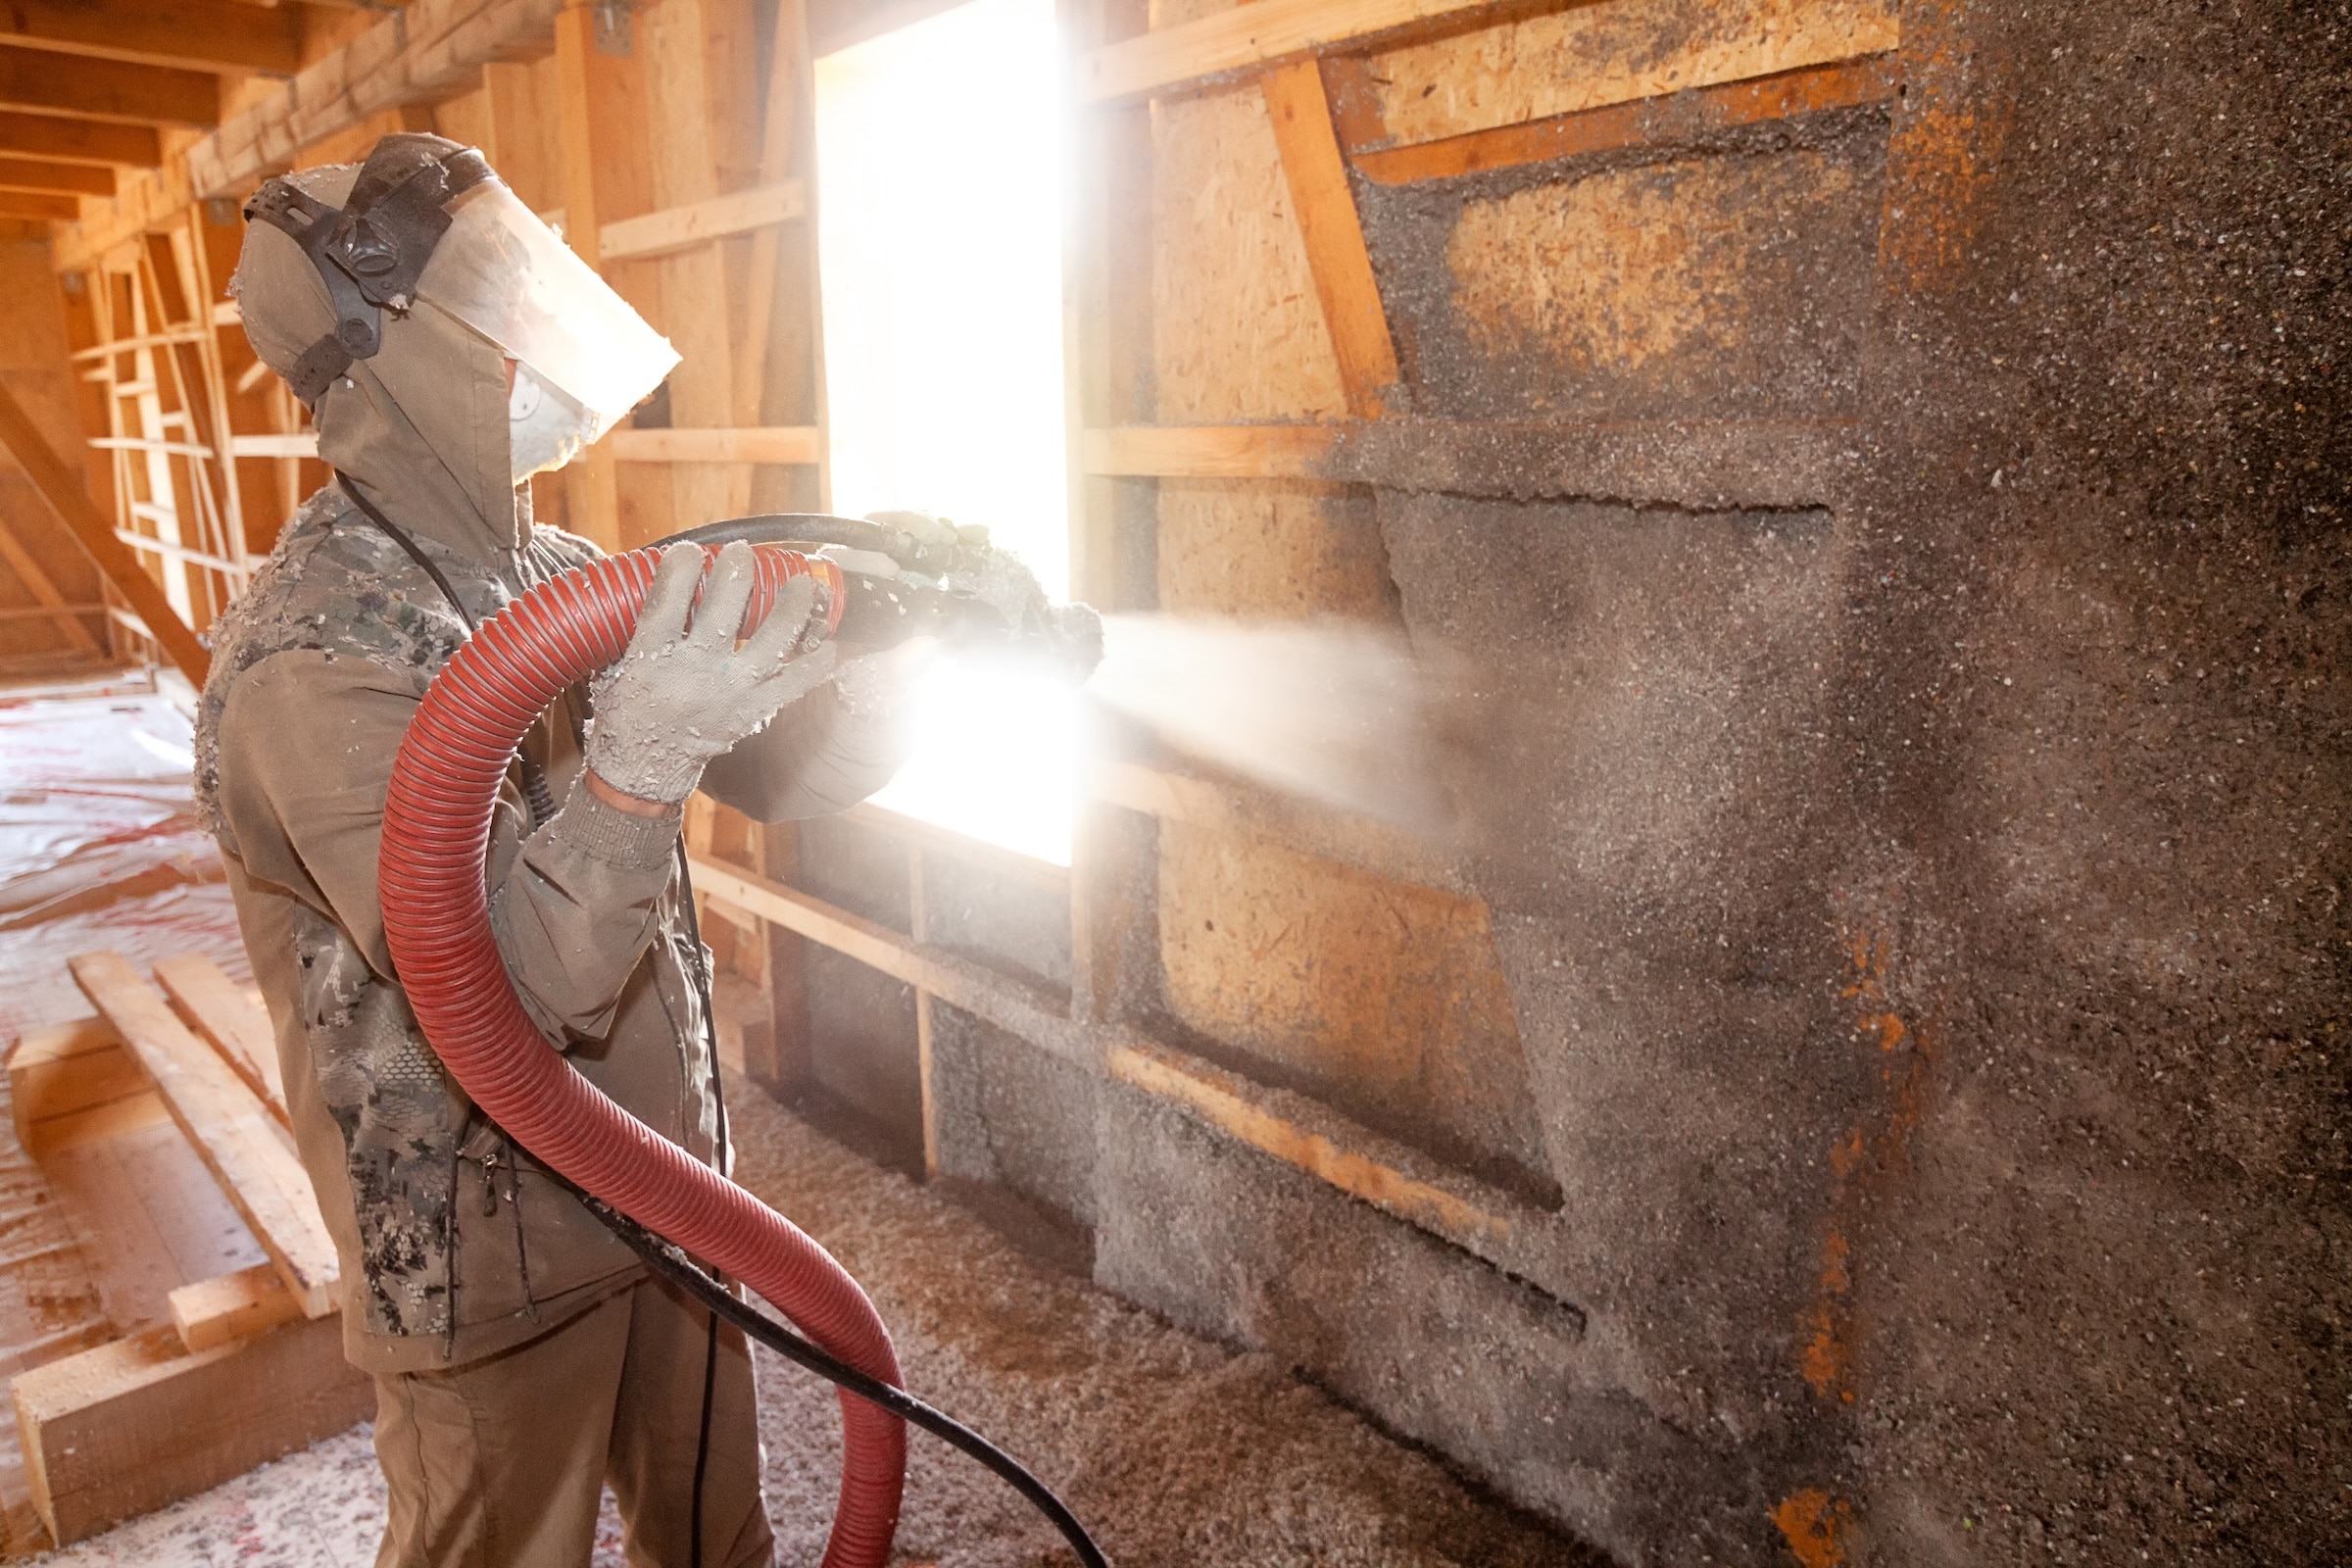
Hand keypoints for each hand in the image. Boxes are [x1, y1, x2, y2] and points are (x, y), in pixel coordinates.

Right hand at [585, 543, 837, 805]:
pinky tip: (830, 642)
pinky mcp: (754, 711)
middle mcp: (694, 676)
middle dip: (736, 573)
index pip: (667, 602)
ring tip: (803, 584)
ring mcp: (731, 694)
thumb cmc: (628, 711)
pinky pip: (796, 683)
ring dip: (792, 607)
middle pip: (724, 612)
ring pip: (772, 642)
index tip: (689, 550)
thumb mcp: (613, 665)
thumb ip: (635, 625)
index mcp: (649, 661)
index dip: (681, 568)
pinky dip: (817, 663)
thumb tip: (657, 577)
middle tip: (742, 554)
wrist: (644, 770)